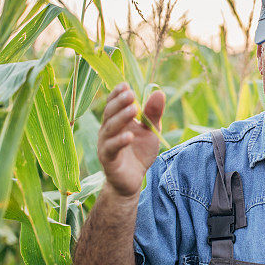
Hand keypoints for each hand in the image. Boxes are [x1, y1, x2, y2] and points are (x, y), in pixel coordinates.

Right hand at [97, 82, 164, 198]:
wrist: (133, 180)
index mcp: (116, 121)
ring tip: (133, 109)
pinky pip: (111, 148)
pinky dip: (120, 141)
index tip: (125, 85)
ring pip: (110, 128)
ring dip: (121, 118)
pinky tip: (130, 135)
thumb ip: (153, 113)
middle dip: (119, 102)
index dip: (117, 94)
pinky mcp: (108, 160)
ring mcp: (106, 144)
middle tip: (131, 94)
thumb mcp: (150, 131)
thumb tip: (158, 91)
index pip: (113, 103)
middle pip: (110, 113)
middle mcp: (107, 130)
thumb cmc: (139, 152)